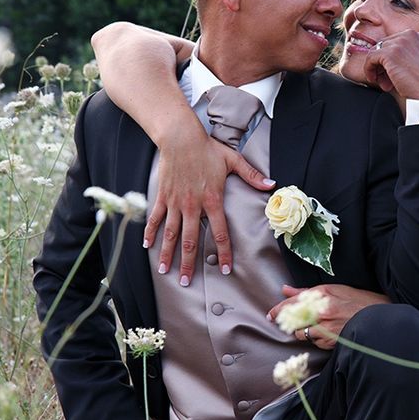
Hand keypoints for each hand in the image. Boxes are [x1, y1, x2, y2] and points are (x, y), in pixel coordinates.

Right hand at [146, 127, 274, 285]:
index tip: (225, 270)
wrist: (180, 137)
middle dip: (189, 263)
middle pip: (191, 241)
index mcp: (212, 201)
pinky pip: (156, 218)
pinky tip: (146, 246)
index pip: (220, 233)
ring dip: (168, 254)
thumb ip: (252, 175)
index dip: (224, 253)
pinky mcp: (162, 196)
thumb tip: (271, 184)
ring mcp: (175, 202)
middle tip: (186, 282)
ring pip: (171, 234)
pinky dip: (150, 232)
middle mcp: (192, 206)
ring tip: (165, 271)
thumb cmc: (207, 148)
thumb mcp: (233, 160)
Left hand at [267, 284, 389, 349]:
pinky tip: (326, 332)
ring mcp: (326, 328)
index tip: (271, 315)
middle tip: (290, 322)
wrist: (378, 318)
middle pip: (292, 320)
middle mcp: (321, 311)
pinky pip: (314, 342)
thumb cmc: (358, 300)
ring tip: (314, 326)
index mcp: (321, 295)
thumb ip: (306, 291)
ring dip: (302, 331)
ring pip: (301, 333)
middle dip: (289, 322)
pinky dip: (316, 339)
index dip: (278, 310)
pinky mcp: (330, 342)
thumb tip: (285, 289)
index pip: (291, 303)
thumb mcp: (334, 289)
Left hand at [362, 30, 418, 101]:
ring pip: (377, 51)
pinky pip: (370, 58)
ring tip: (384, 82)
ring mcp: (401, 42)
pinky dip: (369, 69)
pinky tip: (375, 80)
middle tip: (387, 80)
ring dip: (377, 68)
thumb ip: (410, 55)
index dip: (392, 59)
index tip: (393, 73)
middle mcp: (412, 35)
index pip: (397, 42)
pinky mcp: (390, 53)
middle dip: (384, 63)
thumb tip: (389, 59)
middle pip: (386, 45)